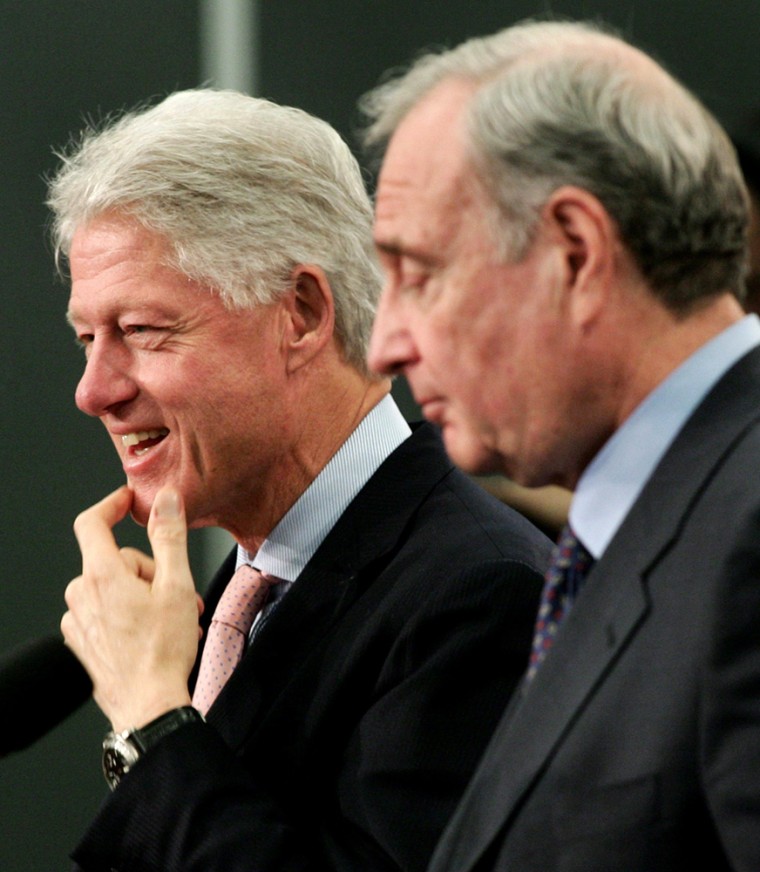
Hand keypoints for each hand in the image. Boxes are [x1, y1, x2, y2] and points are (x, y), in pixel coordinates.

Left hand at [62, 485, 202, 731]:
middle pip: (115, 560)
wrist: (149, 705)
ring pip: (112, 587)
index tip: (129, 501)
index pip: (91, 522)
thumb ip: (169, 536)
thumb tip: (165, 501)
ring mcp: (78, 620)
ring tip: (173, 618)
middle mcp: (81, 595)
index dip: (111, 505)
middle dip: (149, 569)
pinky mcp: (82, 641)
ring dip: (143, 594)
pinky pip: (104, 611)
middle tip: (179, 592)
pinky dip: (129, 614)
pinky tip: (153, 633)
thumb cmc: (163, 651)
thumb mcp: (177, 584)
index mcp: (101, 575)